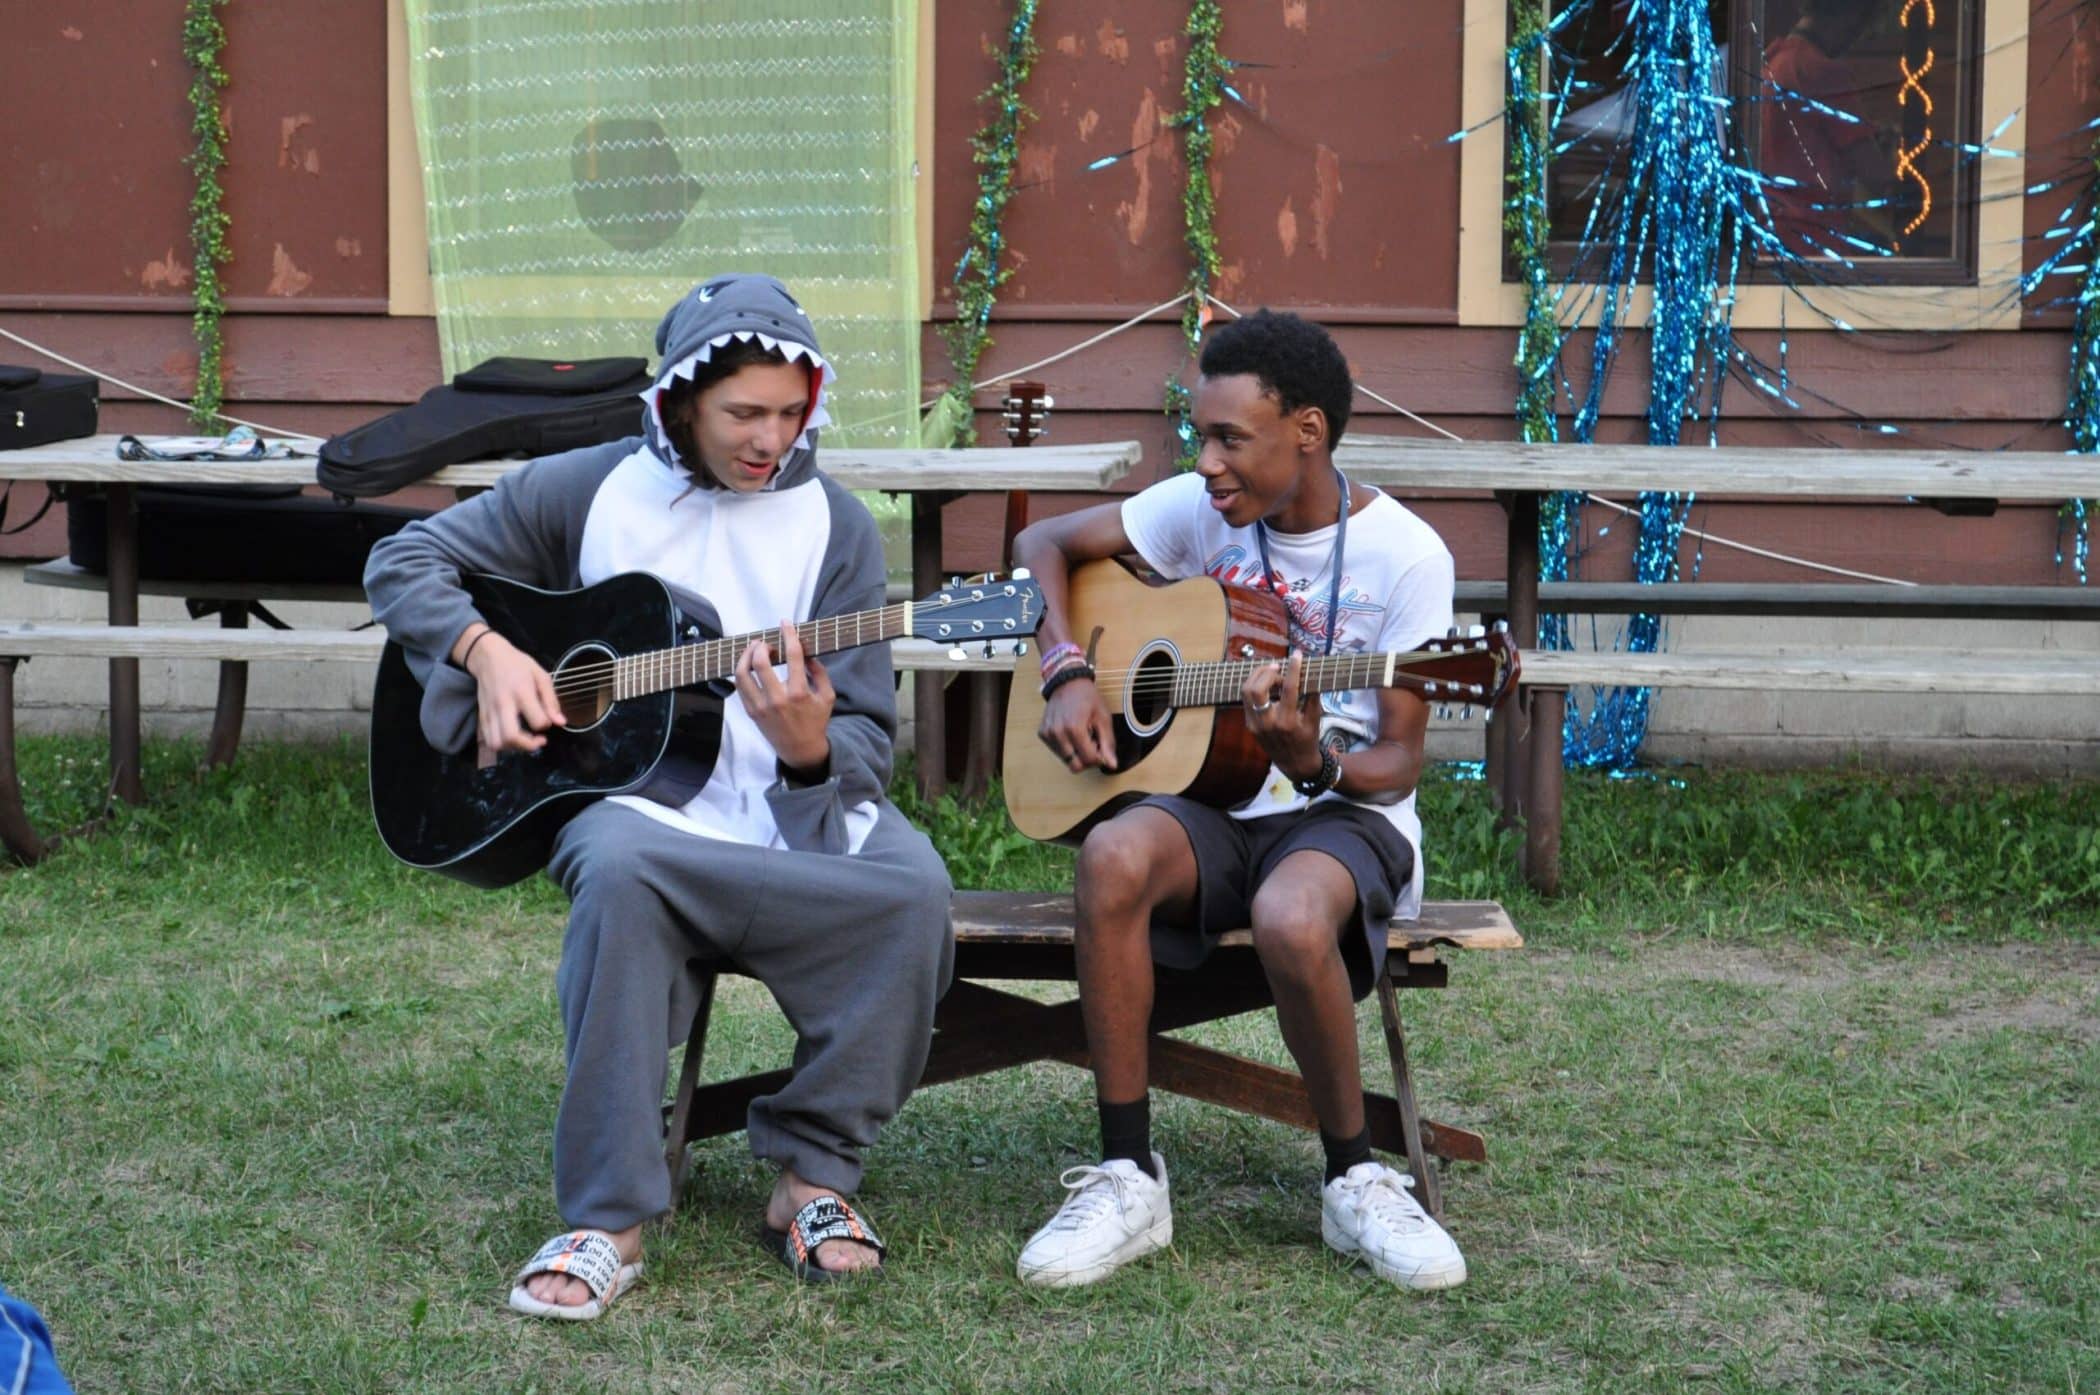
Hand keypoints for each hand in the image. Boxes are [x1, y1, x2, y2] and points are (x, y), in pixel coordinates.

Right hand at [466, 630, 565, 753]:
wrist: (488, 657)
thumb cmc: (517, 665)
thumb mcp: (540, 675)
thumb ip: (551, 700)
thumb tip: (560, 722)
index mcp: (521, 692)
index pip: (537, 720)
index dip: (546, 724)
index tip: (548, 719)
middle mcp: (503, 704)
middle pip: (511, 737)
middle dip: (528, 745)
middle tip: (539, 740)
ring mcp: (490, 712)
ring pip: (496, 743)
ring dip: (513, 747)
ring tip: (525, 739)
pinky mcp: (481, 716)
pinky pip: (488, 740)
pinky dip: (502, 744)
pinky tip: (512, 736)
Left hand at [737, 620, 833, 775]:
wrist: (800, 749)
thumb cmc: (816, 721)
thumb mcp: (827, 696)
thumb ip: (819, 672)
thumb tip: (807, 652)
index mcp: (799, 693)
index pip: (792, 655)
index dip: (788, 634)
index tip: (785, 623)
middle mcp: (778, 699)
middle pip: (760, 662)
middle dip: (761, 646)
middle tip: (766, 642)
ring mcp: (761, 706)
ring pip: (742, 674)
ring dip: (745, 656)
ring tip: (753, 650)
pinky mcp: (751, 712)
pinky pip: (740, 686)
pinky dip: (742, 671)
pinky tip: (748, 665)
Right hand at [1038, 675, 1117, 772]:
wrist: (1067, 682)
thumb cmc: (1087, 698)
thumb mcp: (1103, 717)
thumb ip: (1108, 743)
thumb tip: (1112, 765)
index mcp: (1074, 729)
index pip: (1089, 760)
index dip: (1099, 757)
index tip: (1101, 745)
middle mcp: (1058, 733)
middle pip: (1075, 766)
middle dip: (1087, 758)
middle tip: (1092, 742)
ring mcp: (1048, 734)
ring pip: (1065, 760)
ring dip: (1076, 753)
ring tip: (1082, 736)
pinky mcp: (1042, 734)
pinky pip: (1057, 751)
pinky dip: (1067, 747)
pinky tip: (1071, 733)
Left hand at [1242, 650, 1322, 780]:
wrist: (1295, 764)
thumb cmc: (1308, 740)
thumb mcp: (1316, 719)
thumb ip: (1313, 695)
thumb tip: (1310, 671)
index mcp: (1288, 722)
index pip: (1288, 689)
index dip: (1293, 668)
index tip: (1297, 655)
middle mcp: (1268, 723)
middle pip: (1257, 688)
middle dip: (1267, 672)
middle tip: (1279, 668)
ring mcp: (1255, 725)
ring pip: (1246, 691)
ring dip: (1258, 677)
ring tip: (1272, 673)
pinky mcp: (1249, 725)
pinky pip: (1246, 700)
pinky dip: (1255, 687)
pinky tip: (1266, 684)